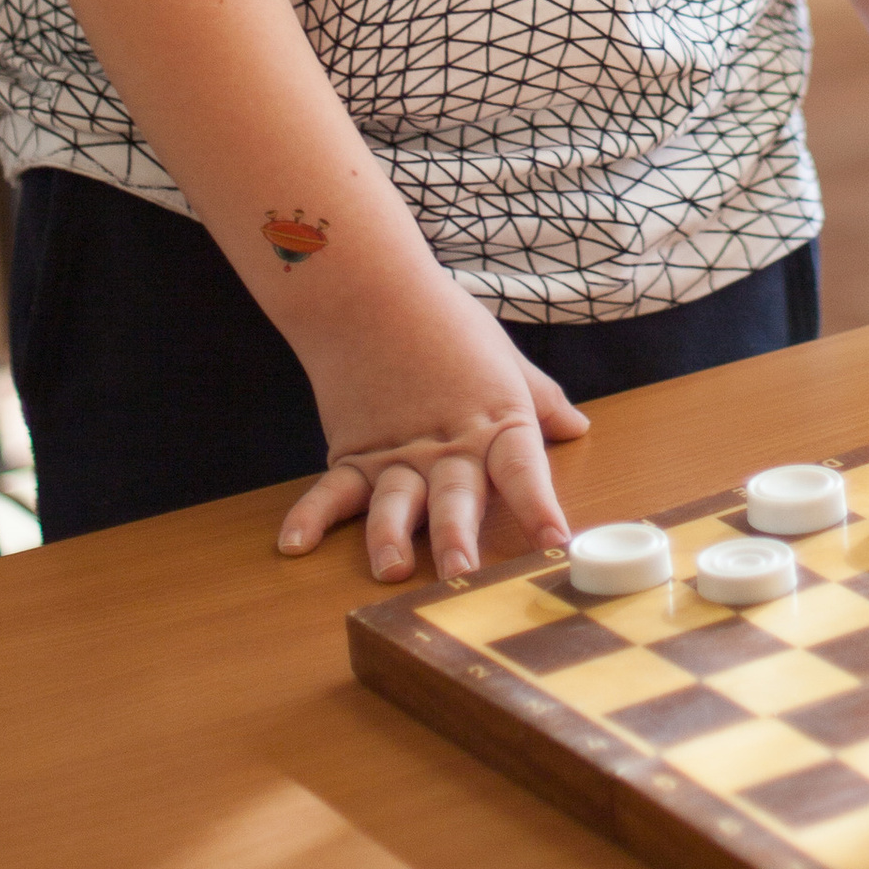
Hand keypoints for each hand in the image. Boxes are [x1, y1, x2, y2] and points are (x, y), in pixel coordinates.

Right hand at [277, 272, 591, 579]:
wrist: (370, 290)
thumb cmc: (445, 320)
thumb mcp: (502, 357)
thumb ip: (538, 397)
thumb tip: (575, 427)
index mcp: (493, 421)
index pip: (524, 469)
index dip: (541, 507)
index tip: (556, 544)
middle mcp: (446, 446)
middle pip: (456, 497)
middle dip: (459, 540)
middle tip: (463, 577)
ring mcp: (396, 454)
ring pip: (396, 503)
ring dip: (391, 538)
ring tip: (390, 571)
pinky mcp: (353, 454)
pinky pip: (331, 491)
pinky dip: (310, 518)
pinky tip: (294, 546)